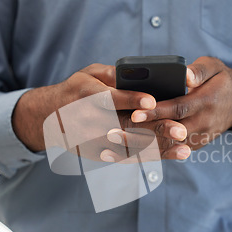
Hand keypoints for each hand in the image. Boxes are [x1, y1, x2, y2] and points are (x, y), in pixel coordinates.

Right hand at [13, 63, 190, 160]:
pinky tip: (170, 156)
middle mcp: (89, 120)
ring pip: (130, 147)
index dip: (131, 99)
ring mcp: (93, 141)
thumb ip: (111, 74)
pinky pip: (126, 158)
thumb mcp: (87, 75)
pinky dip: (150, 158)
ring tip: (184, 148)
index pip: (110, 98)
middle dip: (155, 129)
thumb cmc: (76, 91)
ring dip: (158, 149)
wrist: (47, 118)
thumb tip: (138, 74)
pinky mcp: (98, 154)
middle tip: (181, 130)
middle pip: (126, 126)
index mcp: (86, 95)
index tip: (152, 100)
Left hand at [127, 57, 231, 149]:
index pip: (178, 109)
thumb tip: (185, 74)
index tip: (135, 113)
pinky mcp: (197, 144)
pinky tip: (132, 151)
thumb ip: (200, 70)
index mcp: (206, 101)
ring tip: (118, 145)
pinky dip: (154, 152)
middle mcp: (204, 122)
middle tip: (117, 133)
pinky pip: (174, 150)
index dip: (156, 112)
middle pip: (169, 131)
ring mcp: (201, 136)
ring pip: (170, 145)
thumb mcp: (214, 67)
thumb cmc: (221, 79)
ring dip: (144, 146)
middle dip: (143, 133)